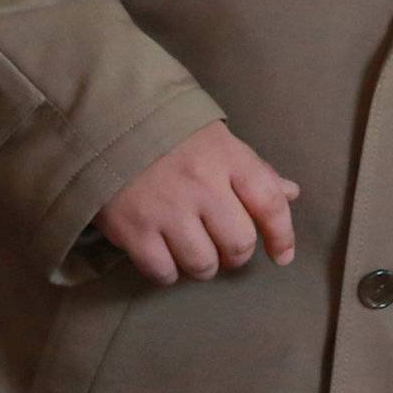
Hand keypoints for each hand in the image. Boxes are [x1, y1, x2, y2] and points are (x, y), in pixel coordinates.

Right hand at [97, 120, 297, 286]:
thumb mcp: (213, 139)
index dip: (282, 236)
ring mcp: (166, 208)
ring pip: (203, 264)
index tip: (282, 256)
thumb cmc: (164, 132)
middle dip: (235, 253)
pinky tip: (160, 252)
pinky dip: (166, 270)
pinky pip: (164, 272)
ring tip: (188, 247)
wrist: (100, 121)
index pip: (271, 203)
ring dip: (201, 264)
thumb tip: (292, 192)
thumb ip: (252, 169)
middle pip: (239, 244)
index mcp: (226, 156)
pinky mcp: (133, 229)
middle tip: (221, 246)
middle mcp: (201, 184)